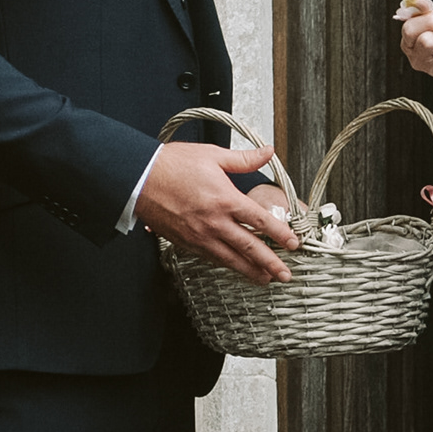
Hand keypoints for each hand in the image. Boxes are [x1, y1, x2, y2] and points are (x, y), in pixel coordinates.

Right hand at [136, 141, 298, 285]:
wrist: (138, 178)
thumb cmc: (172, 165)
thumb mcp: (212, 156)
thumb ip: (244, 159)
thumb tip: (267, 152)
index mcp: (226, 199)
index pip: (261, 222)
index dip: (281, 234)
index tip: (294, 244)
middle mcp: (215, 222)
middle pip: (250, 248)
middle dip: (271, 264)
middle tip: (285, 275)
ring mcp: (200, 236)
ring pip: (231, 259)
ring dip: (250, 271)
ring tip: (265, 280)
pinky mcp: (186, 242)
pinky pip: (211, 258)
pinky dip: (227, 265)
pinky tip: (235, 268)